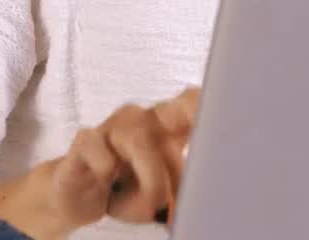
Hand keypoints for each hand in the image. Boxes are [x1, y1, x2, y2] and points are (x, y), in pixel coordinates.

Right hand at [48, 86, 200, 230]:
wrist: (77, 197)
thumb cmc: (124, 190)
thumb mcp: (160, 195)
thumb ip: (181, 190)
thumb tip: (200, 201)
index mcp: (167, 127)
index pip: (193, 105)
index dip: (210, 107)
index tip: (231, 116)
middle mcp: (143, 119)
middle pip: (174, 107)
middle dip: (192, 115)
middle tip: (204, 143)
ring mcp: (113, 126)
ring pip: (138, 139)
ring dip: (152, 177)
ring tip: (155, 202)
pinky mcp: (86, 140)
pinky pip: (100, 152)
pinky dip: (107, 170)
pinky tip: (107, 180)